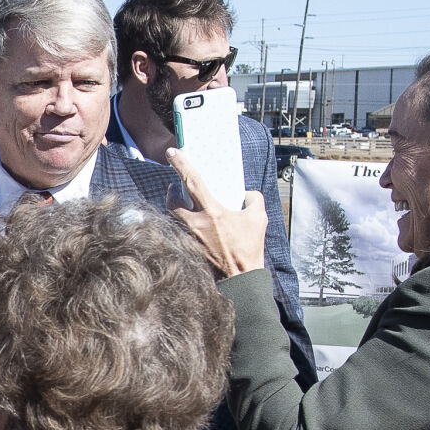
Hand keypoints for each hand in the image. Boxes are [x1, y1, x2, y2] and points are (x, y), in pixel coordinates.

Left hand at [167, 147, 267, 277]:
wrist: (240, 278)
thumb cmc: (249, 248)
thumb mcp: (258, 218)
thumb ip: (253, 199)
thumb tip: (246, 194)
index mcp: (212, 212)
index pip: (192, 182)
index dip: (181, 164)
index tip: (172, 152)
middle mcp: (196, 224)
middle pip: (172, 201)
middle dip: (171, 191)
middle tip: (175, 185)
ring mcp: (190, 238)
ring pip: (174, 217)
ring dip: (176, 208)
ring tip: (183, 203)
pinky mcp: (189, 249)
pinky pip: (181, 231)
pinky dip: (184, 225)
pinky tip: (195, 225)